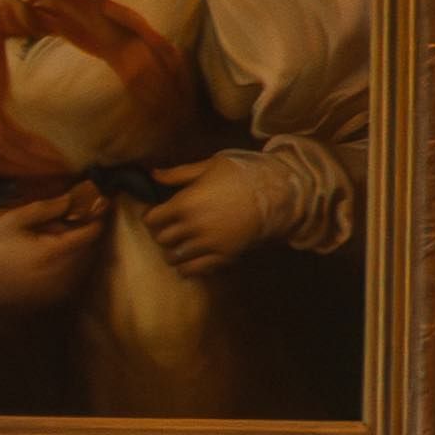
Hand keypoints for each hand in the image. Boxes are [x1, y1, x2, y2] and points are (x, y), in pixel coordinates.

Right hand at [0, 193, 107, 316]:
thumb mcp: (11, 220)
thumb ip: (46, 208)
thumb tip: (72, 198)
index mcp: (53, 253)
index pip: (90, 233)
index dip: (97, 215)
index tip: (100, 201)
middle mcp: (61, 275)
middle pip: (90, 249)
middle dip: (86, 231)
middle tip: (76, 215)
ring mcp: (55, 290)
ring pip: (82, 265)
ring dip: (78, 249)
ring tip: (59, 235)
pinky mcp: (48, 299)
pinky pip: (70, 278)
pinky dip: (69, 265)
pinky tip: (50, 256)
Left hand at [134, 161, 279, 277]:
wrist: (283, 191)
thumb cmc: (246, 173)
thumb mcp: (210, 165)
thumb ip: (178, 174)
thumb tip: (153, 174)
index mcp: (185, 203)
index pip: (152, 220)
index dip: (152, 217)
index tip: (157, 216)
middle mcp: (193, 226)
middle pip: (162, 240)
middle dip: (162, 235)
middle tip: (169, 230)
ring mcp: (209, 243)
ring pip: (175, 258)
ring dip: (174, 253)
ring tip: (179, 247)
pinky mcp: (226, 255)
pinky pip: (197, 270)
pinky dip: (189, 268)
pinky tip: (191, 262)